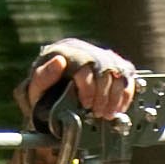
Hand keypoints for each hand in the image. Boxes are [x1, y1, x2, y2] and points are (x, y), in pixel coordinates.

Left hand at [16, 39, 139, 128]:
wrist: (55, 96)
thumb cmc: (45, 93)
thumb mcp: (36, 88)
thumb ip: (43, 76)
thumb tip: (59, 61)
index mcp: (64, 51)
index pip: (84, 64)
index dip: (88, 88)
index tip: (86, 105)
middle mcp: (85, 50)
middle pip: (104, 68)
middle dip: (103, 96)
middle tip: (97, 113)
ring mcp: (102, 56)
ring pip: (119, 72)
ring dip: (115, 97)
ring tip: (107, 114)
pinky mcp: (116, 64)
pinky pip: (128, 76)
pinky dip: (125, 95)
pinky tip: (117, 107)